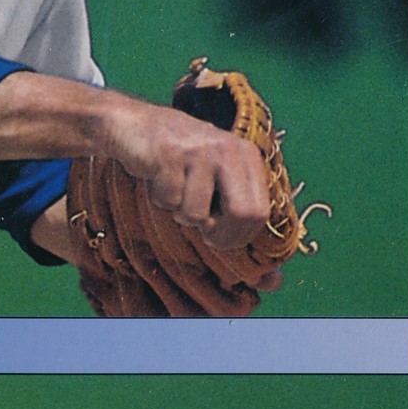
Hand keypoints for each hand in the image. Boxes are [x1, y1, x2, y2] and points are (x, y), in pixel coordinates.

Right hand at [103, 97, 270, 249]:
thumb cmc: (181, 164)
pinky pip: (168, 200)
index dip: (238, 235)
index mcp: (247, 156)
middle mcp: (228, 149)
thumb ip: (242, 221)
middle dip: (217, 233)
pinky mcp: (168, 153)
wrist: (133, 126)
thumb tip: (274, 282)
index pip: (260, 213)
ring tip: (173, 190)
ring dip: (178, 212)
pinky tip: (156, 178)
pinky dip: (159, 199)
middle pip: (241, 215)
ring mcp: (199, 150)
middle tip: (200, 228)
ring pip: (196, 212)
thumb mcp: (216, 182)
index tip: (219, 235)